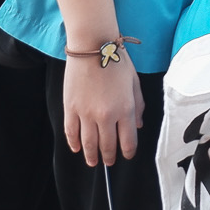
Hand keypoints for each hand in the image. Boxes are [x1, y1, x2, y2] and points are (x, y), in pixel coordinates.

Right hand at [63, 49, 143, 165]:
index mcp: (125, 109)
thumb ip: (138, 106)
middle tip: (109, 162)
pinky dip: (74, 143)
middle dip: (109, 157)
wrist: (92, 46)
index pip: (128, 141)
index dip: (128, 152)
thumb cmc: (117, 60)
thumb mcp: (134, 82)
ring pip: (88, 143)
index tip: (127, 155)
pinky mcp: (71, 108)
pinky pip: (71, 132)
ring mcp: (86, 113)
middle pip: (107, 146)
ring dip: (91, 156)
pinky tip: (77, 148)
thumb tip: (138, 126)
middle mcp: (106, 115)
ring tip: (93, 162)